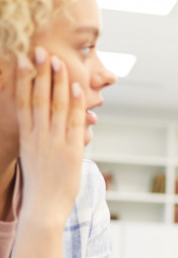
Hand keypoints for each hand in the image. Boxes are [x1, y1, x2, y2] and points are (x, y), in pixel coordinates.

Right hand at [16, 47, 85, 227]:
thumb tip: (43, 125)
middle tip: (38, 49)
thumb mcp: (34, 157)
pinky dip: (74, 104)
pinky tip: (75, 88)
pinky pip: (73, 122)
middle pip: (37, 98)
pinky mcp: (71, 151)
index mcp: (26, 137)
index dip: (22, 79)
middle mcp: (38, 136)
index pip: (22, 101)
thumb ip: (39, 139)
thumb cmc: (41, 185)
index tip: (20, 59)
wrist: (44, 208)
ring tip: (57, 61)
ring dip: (57, 81)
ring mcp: (54, 142)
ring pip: (55, 105)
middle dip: (38, 72)